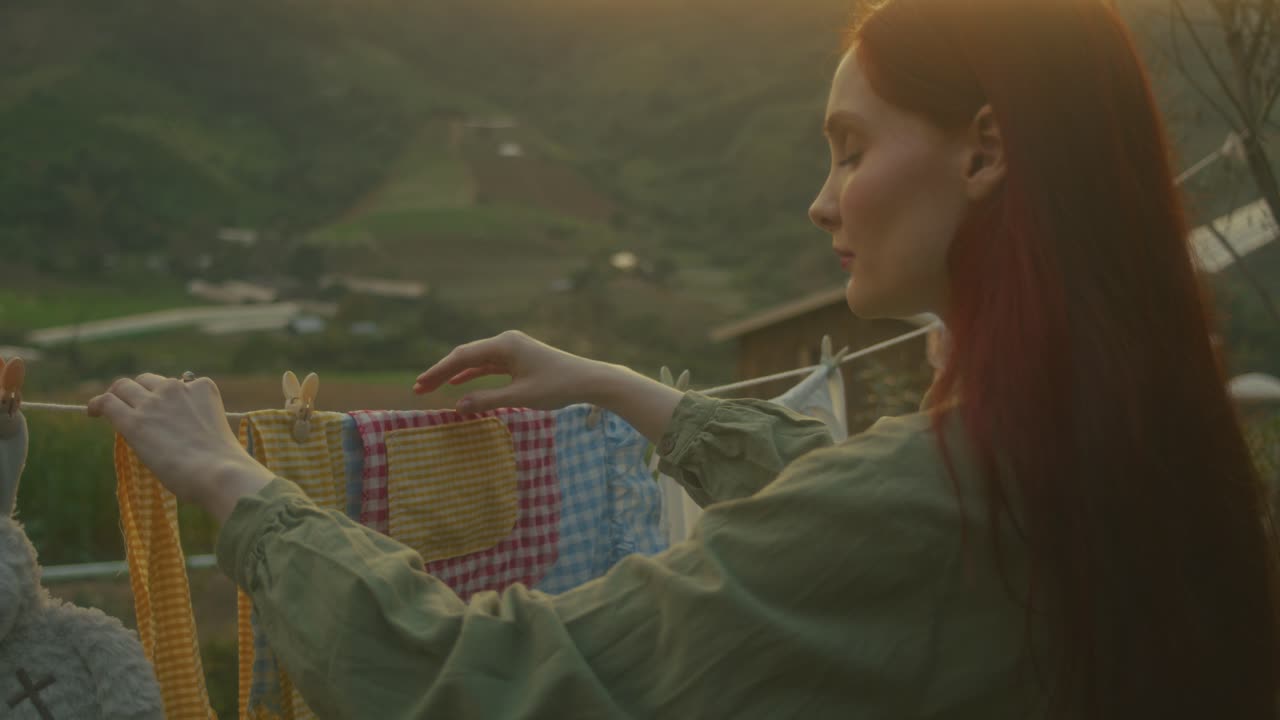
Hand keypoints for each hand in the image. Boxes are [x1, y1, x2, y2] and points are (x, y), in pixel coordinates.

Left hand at [88, 374, 272, 520]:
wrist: (220, 473)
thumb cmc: (224, 464)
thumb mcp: (215, 430)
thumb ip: (197, 421)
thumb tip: (180, 436)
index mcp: (203, 388)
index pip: (176, 384)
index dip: (164, 397)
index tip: (159, 410)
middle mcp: (176, 388)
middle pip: (146, 380)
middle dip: (138, 393)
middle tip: (132, 408)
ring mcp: (154, 403)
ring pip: (124, 387)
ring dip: (117, 397)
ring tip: (107, 408)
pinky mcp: (134, 421)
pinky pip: (107, 403)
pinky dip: (97, 405)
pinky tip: (92, 412)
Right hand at [414, 330, 611, 412]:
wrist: (589, 380)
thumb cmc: (558, 386)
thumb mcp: (521, 397)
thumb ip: (488, 400)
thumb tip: (457, 406)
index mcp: (504, 345)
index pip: (462, 356)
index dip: (438, 372)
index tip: (420, 386)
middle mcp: (506, 342)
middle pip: (465, 355)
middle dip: (440, 372)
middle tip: (418, 389)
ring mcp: (512, 349)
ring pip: (475, 360)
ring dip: (454, 374)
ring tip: (430, 387)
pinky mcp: (519, 359)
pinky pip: (488, 365)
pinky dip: (472, 374)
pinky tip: (458, 383)